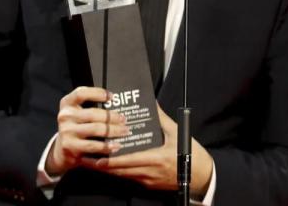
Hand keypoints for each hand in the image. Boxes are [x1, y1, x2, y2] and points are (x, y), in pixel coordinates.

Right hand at [45, 87, 129, 176]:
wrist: (60, 150)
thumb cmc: (75, 128)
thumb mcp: (77, 114)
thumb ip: (90, 107)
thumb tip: (116, 105)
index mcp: (67, 103)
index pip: (81, 93)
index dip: (97, 92)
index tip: (112, 96)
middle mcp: (65, 116)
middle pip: (93, 113)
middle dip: (112, 117)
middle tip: (124, 120)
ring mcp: (66, 131)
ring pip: (96, 129)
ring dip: (113, 131)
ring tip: (124, 132)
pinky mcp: (70, 146)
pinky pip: (93, 145)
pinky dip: (107, 146)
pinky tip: (115, 146)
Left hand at [85, 105, 213, 198]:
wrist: (201, 175)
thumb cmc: (190, 153)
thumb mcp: (177, 133)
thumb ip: (161, 118)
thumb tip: (151, 103)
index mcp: (156, 158)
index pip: (127, 161)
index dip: (110, 160)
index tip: (96, 156)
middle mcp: (150, 172)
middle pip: (120, 171)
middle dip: (102, 166)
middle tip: (86, 158)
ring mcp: (149, 180)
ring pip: (123, 176)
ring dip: (108, 169)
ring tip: (92, 162)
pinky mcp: (150, 184)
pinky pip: (130, 178)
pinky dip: (119, 172)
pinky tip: (109, 166)